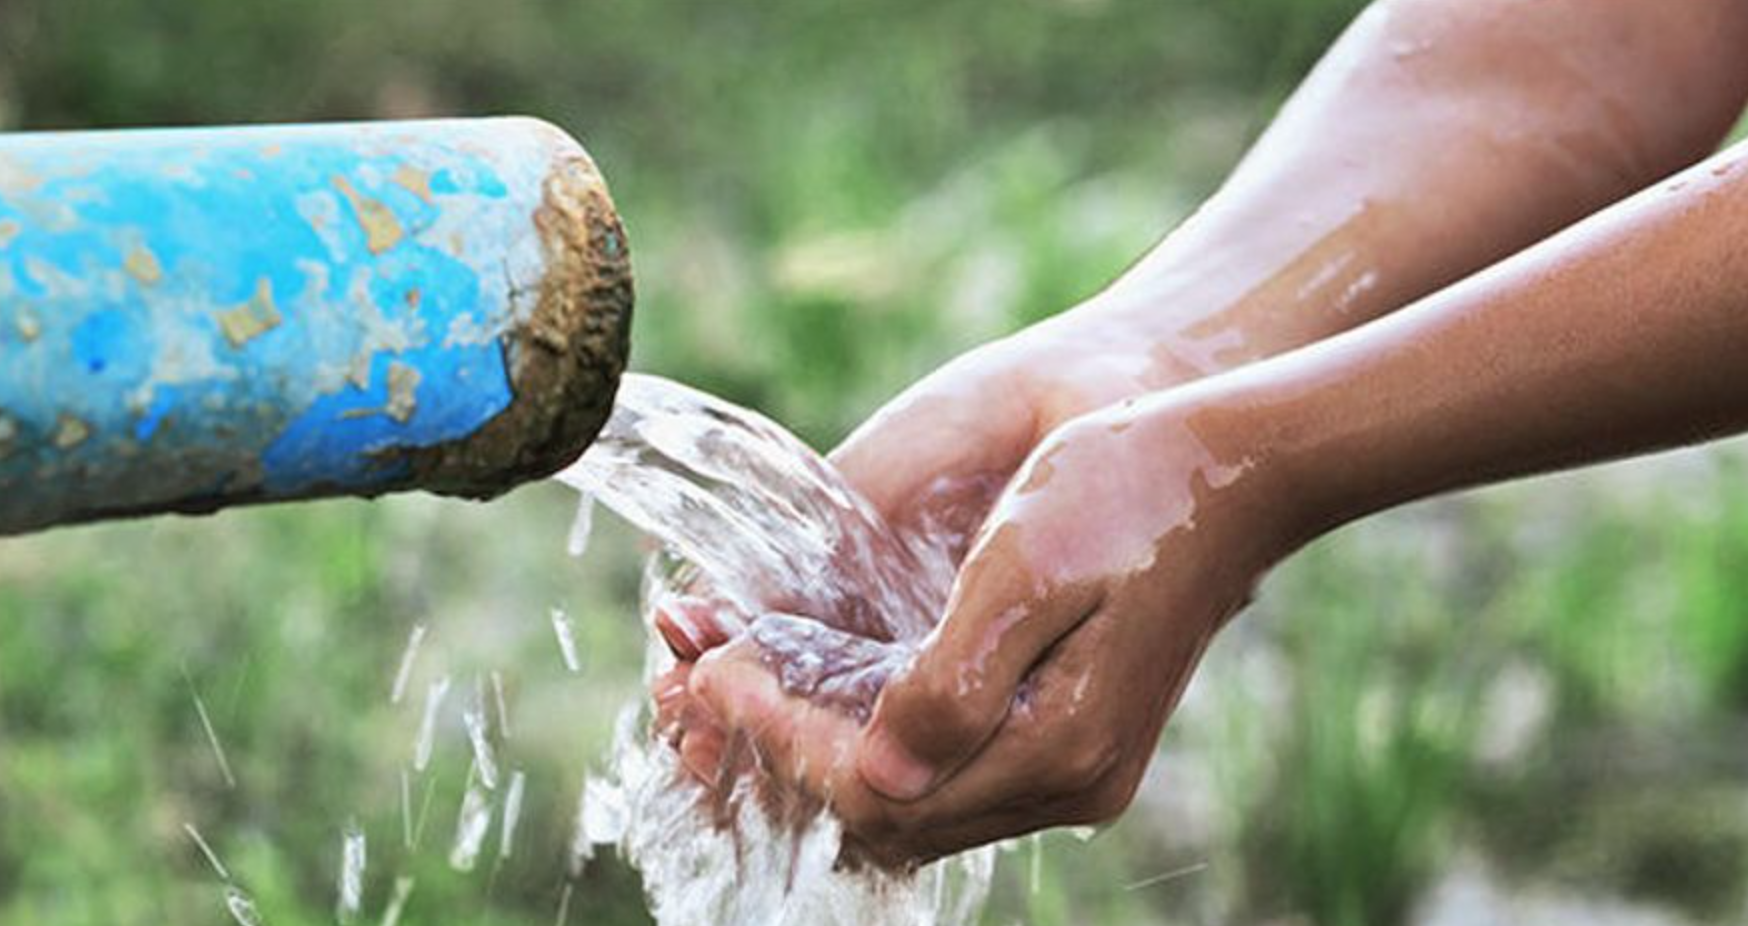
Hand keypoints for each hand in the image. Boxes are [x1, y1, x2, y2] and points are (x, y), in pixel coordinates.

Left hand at [654, 305, 1204, 783]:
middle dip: (781, 755)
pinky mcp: (1069, 739)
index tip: (714, 671)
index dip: (780, 739)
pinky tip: (821, 687)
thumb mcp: (1028, 566)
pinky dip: (869, 738)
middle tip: (699, 685)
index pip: (877, 789)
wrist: (1230, 468)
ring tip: (739, 684)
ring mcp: (1071, 767)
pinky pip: (944, 768)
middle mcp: (1066, 780)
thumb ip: (952, 680)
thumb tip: (873, 769)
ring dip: (817, 750)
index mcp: (1058, 746)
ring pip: (909, 798)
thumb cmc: (1127, 490)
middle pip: (885, 814)